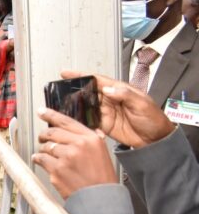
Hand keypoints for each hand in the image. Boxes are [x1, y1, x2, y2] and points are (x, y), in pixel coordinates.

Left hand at [32, 108, 117, 198]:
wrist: (99, 198)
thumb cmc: (101, 178)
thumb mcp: (103, 152)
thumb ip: (93, 140)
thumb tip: (87, 131)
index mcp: (91, 138)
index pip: (67, 122)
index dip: (51, 115)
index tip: (42, 112)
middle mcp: (79, 144)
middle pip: (52, 133)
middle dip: (44, 136)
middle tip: (42, 139)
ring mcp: (66, 156)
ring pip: (46, 147)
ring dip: (43, 151)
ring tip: (48, 157)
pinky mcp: (57, 169)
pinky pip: (41, 159)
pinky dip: (39, 160)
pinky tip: (41, 162)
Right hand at [59, 71, 174, 148]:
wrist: (156, 140)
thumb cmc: (154, 119)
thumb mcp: (142, 104)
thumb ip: (126, 95)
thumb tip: (108, 89)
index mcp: (119, 90)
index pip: (97, 80)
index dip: (81, 75)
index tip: (66, 73)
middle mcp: (110, 100)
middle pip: (87, 93)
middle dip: (73, 92)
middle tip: (58, 94)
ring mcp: (106, 113)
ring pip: (85, 107)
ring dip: (75, 108)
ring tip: (61, 109)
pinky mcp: (104, 125)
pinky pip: (89, 122)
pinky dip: (82, 123)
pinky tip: (75, 124)